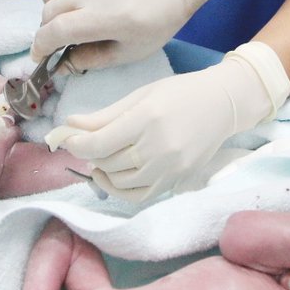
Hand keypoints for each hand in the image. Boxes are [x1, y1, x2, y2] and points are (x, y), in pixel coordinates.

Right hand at [32, 0, 232, 70]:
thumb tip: (63, 64)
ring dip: (54, 4)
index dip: (40, 47)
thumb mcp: (136, 48)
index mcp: (103, 17)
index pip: (52, 32)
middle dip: (50, 28)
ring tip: (74, 8)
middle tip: (65, 34)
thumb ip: (94, 58)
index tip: (40, 55)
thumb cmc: (164, 13)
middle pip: (48, 12)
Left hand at [46, 41, 289, 201]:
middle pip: (108, 162)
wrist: (222, 105)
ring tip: (100, 158)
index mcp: (147, 118)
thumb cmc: (179, 93)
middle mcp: (159, 146)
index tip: (67, 139)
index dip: (77, 144)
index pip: (100, 143)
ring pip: (120, 182)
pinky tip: (112, 176)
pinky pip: (139, 195)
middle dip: (90, 155)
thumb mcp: (140, 95)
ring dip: (103, 172)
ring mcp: (170, 167)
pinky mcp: (177, 180)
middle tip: (84, 143)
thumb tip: (69, 125)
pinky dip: (119, 190)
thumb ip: (104, 115)